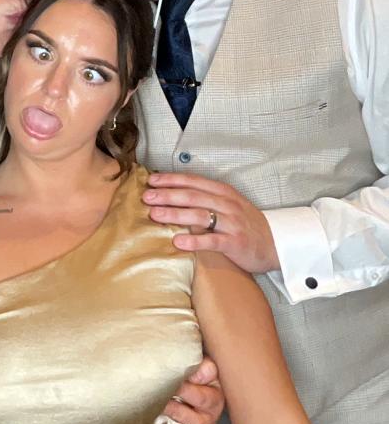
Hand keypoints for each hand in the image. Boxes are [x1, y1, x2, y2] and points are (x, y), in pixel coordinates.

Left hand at [143, 172, 279, 273]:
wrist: (276, 243)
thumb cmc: (245, 223)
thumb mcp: (228, 204)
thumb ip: (205, 198)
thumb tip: (172, 194)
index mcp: (223, 192)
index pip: (193, 181)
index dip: (171, 180)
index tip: (151, 181)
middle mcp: (227, 204)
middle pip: (192, 196)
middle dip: (167, 195)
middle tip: (147, 197)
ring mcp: (231, 223)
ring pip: (199, 215)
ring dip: (175, 214)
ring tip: (155, 215)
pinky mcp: (235, 242)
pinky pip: (212, 240)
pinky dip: (194, 240)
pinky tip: (178, 242)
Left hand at [167, 356, 223, 423]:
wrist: (189, 384)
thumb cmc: (188, 371)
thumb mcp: (192, 359)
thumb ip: (190, 357)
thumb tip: (184, 359)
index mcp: (212, 381)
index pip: (209, 374)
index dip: (195, 377)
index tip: (179, 379)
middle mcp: (213, 403)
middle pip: (202, 406)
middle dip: (181, 407)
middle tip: (163, 404)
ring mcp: (208, 421)